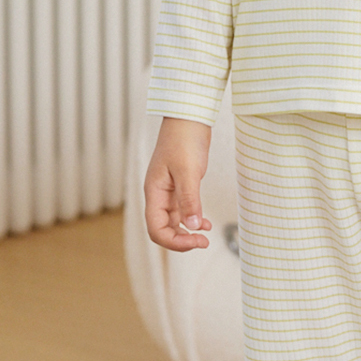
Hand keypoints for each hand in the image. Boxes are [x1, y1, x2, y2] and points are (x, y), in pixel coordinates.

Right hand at [144, 117, 213, 251]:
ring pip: (173, 222)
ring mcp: (168, 191)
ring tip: (206, 237)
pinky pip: (183, 211)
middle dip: (181, 240)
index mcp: (154, 192)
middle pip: (163, 229)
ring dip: (188, 232)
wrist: (189, 117)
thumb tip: (193, 226)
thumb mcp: (188, 171)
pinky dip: (193, 220)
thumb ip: (190, 200)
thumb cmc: (184, 139)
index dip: (174, 242)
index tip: (197, 241)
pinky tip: (206, 223)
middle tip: (204, 242)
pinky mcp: (179, 186)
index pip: (156, 229)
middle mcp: (158, 195)